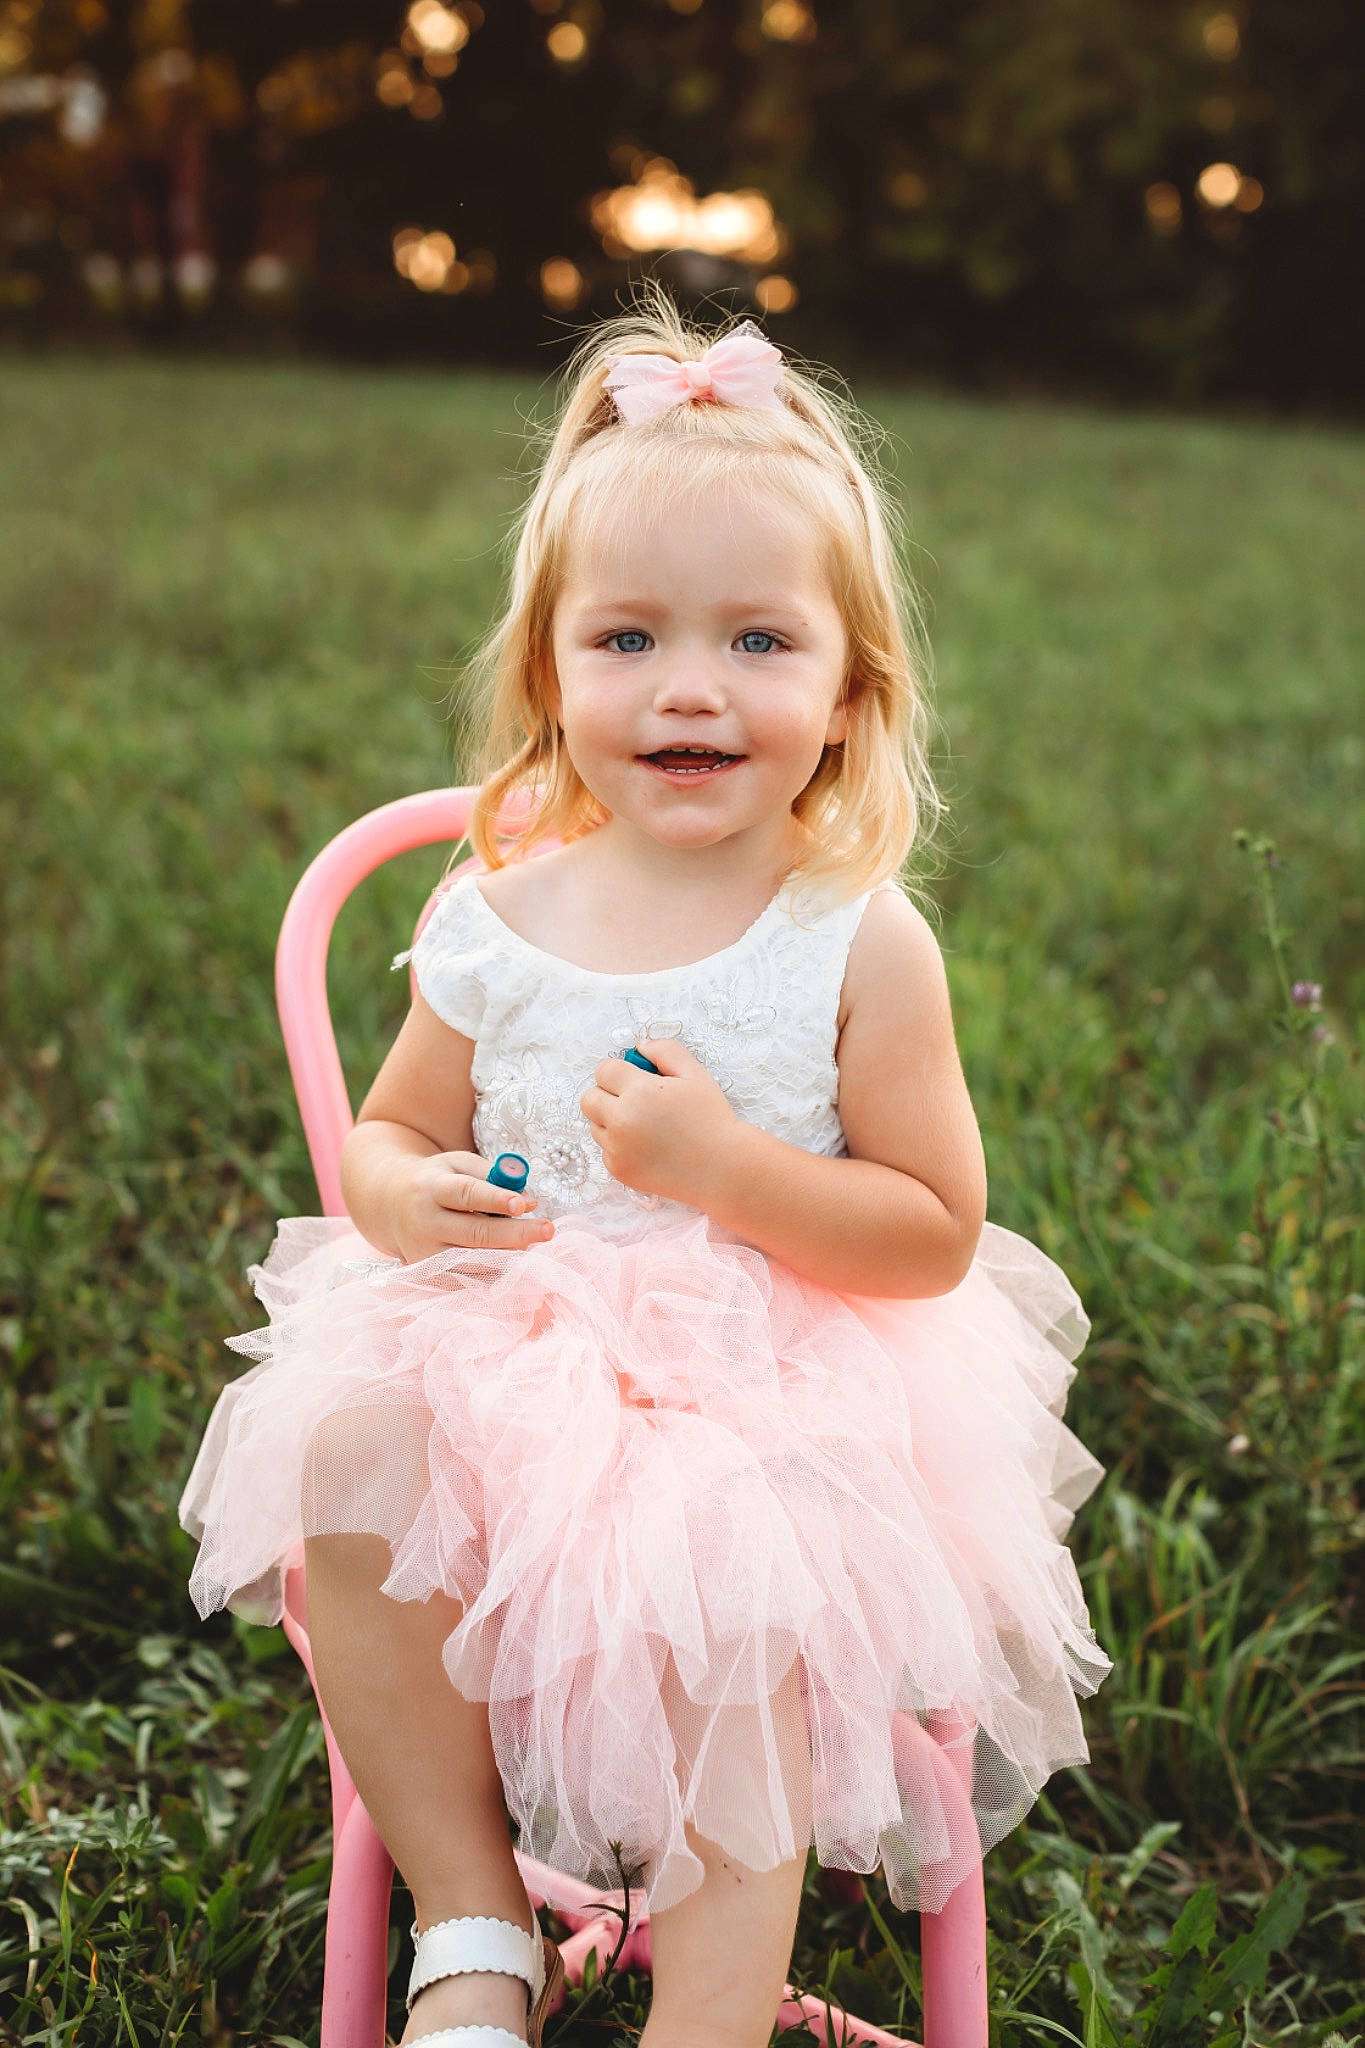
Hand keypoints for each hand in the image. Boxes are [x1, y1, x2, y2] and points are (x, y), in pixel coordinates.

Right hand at [388, 1150, 554, 1262]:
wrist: (388, 1204)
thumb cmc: (436, 1180)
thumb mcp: (458, 1164)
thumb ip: (493, 1176)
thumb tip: (530, 1201)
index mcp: (432, 1188)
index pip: (466, 1194)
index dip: (495, 1199)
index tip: (524, 1205)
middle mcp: (425, 1222)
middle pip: (474, 1233)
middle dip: (515, 1234)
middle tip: (548, 1230)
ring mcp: (424, 1253)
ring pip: (473, 1261)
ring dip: (509, 1257)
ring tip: (537, 1247)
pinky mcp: (427, 1274)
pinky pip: (467, 1278)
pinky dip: (494, 1274)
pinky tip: (517, 1266)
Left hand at [579, 1039, 740, 1206]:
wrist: (722, 1168)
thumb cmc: (711, 1119)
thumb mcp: (695, 1074)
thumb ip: (665, 1051)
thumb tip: (639, 1046)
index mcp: (639, 1091)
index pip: (603, 1070)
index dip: (619, 1071)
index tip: (634, 1078)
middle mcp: (621, 1120)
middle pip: (589, 1098)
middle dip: (607, 1094)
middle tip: (634, 1100)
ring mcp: (617, 1149)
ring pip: (594, 1125)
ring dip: (611, 1120)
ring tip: (644, 1125)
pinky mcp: (619, 1170)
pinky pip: (605, 1150)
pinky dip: (620, 1146)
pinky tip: (647, 1146)